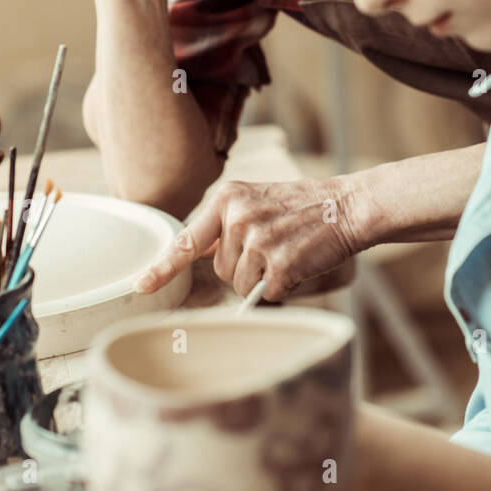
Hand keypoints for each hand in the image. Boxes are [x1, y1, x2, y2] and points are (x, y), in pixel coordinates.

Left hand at [135, 177, 363, 300]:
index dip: (163, 267)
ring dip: (262, 279)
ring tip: (288, 252)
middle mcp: (237, 217)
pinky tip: (298, 264)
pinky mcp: (279, 264)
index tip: (142, 285)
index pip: (187, 238)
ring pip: (241, 284)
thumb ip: (227, 222)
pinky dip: (283, 287)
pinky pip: (266, 293)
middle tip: (274, 245)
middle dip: (244, 267)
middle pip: (220, 269)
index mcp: (227, 197)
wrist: (348, 205)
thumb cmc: (304, 207)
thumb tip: (196, 254)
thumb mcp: (257, 200)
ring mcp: (258, 240)